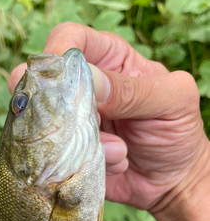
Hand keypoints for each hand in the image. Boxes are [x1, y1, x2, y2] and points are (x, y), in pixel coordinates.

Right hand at [9, 22, 209, 211]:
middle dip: (64, 106)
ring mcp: (70, 120)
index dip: (58, 50)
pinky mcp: (65, 150)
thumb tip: (89, 80)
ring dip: (80, 140)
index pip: (70, 37)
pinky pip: (54, 153)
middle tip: (93, 125)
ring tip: (120, 150)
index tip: (58, 78)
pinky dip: (83, 162)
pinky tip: (115, 164)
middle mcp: (83, 86)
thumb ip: (135, 89)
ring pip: (44, 120)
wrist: (170, 183)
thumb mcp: (174, 101)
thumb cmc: (177, 132)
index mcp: (110, 59)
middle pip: (43, 79)